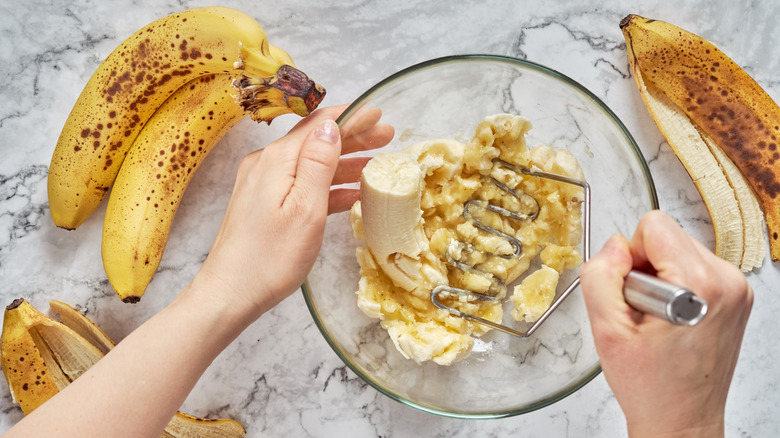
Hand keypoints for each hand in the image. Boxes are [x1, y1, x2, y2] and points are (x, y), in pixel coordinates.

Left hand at [191, 104, 392, 318]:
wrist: (230, 293)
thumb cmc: (270, 257)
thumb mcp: (305, 208)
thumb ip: (318, 163)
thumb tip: (330, 126)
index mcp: (277, 160)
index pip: (319, 125)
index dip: (352, 117)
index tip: (378, 112)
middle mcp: (267, 165)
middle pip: (316, 141)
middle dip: (353, 136)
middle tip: (387, 135)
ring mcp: (263, 185)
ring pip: (311, 164)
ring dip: (344, 162)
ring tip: (377, 163)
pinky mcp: (264, 204)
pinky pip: (302, 186)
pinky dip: (328, 186)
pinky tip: (352, 194)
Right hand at [579, 211, 752, 436]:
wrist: (682, 420)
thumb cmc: (651, 386)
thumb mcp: (606, 330)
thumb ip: (601, 276)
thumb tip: (613, 245)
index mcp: (701, 284)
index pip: (654, 226)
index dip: (629, 257)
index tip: (632, 295)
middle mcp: (728, 281)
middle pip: (667, 236)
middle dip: (644, 268)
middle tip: (642, 313)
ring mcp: (737, 289)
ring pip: (678, 250)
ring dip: (659, 277)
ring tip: (657, 320)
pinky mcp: (736, 296)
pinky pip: (692, 266)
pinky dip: (674, 286)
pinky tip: (670, 320)